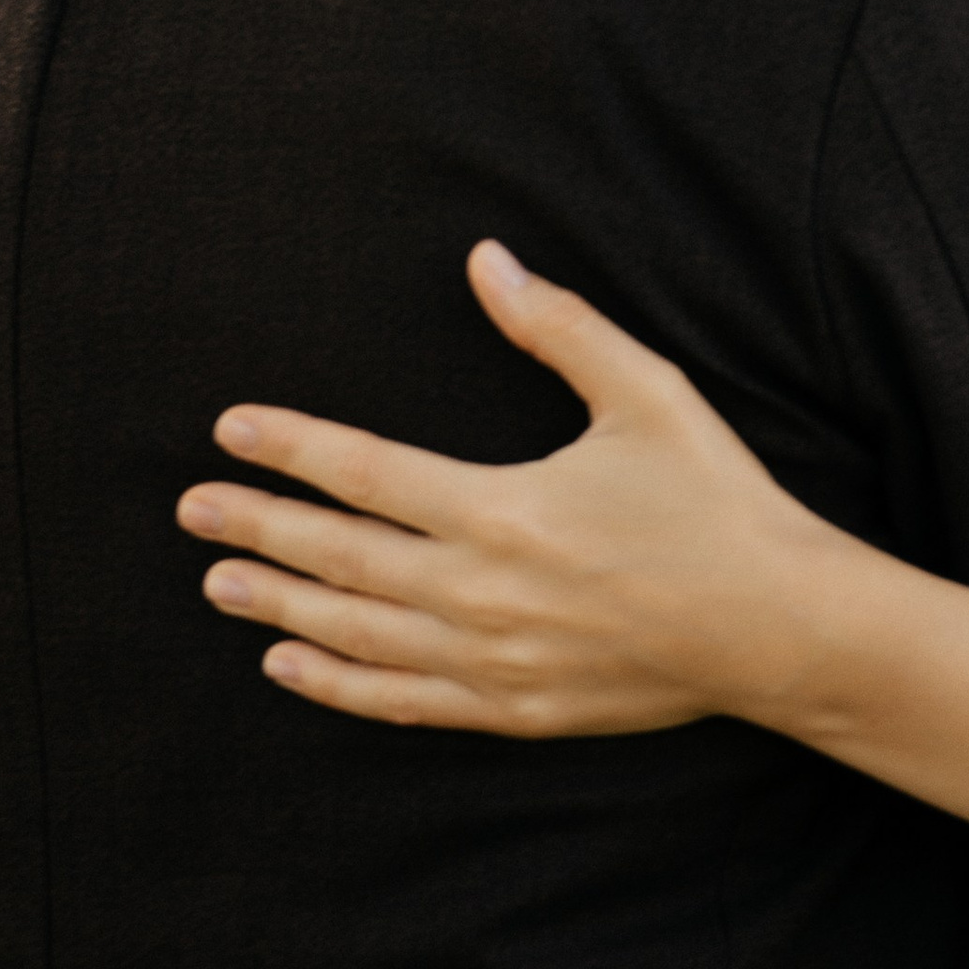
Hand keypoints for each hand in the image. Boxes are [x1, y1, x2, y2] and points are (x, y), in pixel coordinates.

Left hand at [177, 243, 850, 736]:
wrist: (777, 627)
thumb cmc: (715, 503)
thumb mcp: (647, 395)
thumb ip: (559, 328)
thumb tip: (487, 260)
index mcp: (503, 509)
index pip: (364, 473)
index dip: (291, 448)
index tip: (231, 430)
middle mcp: (480, 591)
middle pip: (339, 557)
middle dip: (259, 526)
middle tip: (191, 507)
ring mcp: (491, 660)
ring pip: (354, 633)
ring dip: (280, 604)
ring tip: (218, 579)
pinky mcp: (512, 708)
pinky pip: (398, 700)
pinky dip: (335, 684)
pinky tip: (289, 664)